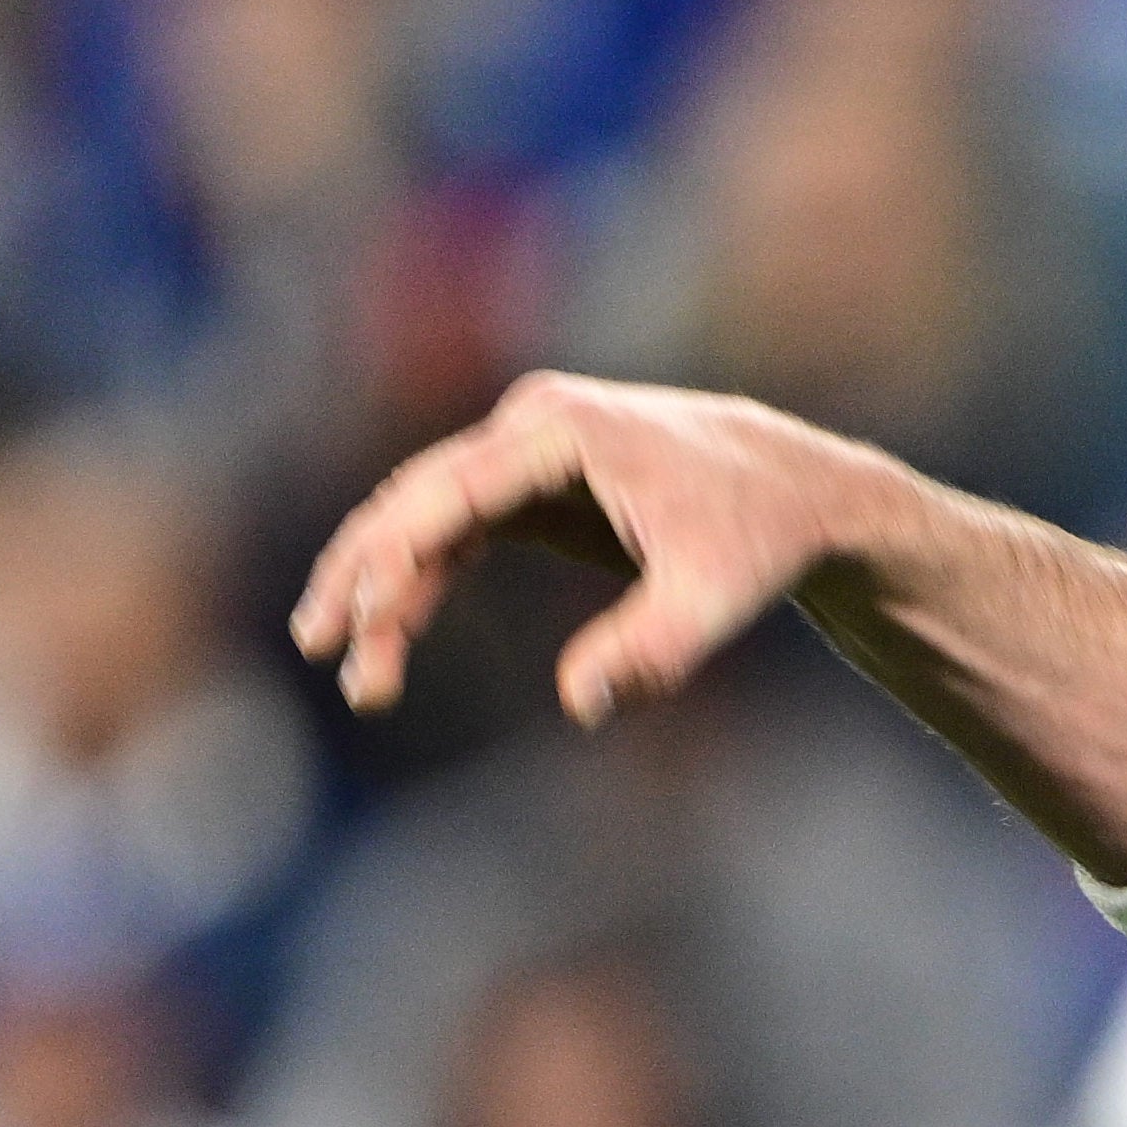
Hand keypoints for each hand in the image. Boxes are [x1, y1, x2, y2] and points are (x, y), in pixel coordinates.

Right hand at [287, 372, 937, 722]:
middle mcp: (532, 424)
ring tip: (361, 680)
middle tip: (322, 649)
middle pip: (417, 497)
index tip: (357, 616)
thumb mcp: (717, 598)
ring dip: (384, 589)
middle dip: (365, 574)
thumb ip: (653, 650)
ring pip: (425, 518)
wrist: (803, 496)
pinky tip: (389, 641)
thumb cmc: (760, 539)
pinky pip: (453, 532)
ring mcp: (526, 451)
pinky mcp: (533, 486)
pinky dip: (420, 583)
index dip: (396, 552)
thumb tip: (578, 702)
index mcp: (564, 431)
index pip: (453, 490)